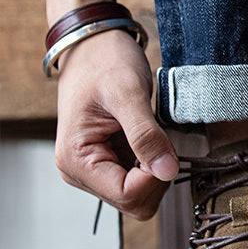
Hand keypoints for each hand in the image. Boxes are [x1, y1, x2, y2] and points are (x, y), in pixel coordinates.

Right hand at [46, 0, 177, 219]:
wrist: (95, 45)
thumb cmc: (105, 63)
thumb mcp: (128, 94)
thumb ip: (146, 135)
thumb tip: (168, 172)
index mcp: (77, 161)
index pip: (128, 195)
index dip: (155, 177)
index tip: (163, 145)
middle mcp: (82, 173)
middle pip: (135, 203)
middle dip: (157, 176)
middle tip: (160, 137)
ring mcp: (96, 170)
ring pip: (141, 196)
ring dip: (157, 170)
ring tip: (152, 134)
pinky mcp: (110, 163)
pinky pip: (141, 180)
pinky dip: (154, 164)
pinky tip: (151, 139)